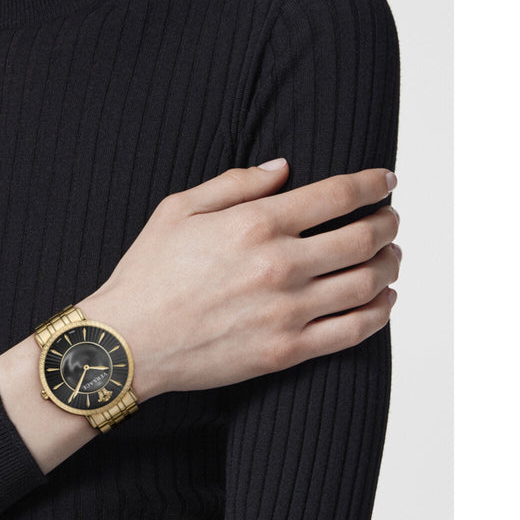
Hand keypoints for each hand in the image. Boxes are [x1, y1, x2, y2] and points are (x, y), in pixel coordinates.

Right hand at [77, 160, 399, 397]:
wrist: (127, 343)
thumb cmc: (147, 274)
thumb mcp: (178, 209)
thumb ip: (235, 183)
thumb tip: (283, 168)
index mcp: (255, 224)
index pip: (338, 195)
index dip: (372, 183)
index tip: (386, 180)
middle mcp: (279, 265)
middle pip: (364, 238)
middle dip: (388, 223)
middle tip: (390, 219)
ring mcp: (287, 312)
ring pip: (367, 283)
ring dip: (390, 265)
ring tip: (391, 256)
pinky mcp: (286, 351)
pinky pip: (353, 331)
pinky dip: (380, 313)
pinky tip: (383, 300)